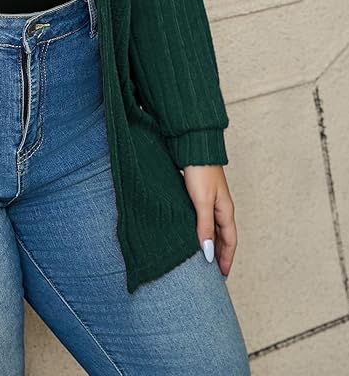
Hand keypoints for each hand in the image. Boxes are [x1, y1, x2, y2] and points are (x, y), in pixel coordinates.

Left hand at [181, 164, 236, 279]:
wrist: (193, 146)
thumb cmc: (200, 171)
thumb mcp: (202, 202)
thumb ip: (205, 227)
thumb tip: (208, 253)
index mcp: (225, 211)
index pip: (230, 242)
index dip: (227, 259)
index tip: (222, 276)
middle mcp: (221, 207)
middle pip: (223, 237)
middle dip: (220, 255)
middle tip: (213, 274)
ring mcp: (211, 201)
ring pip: (214, 229)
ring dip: (211, 244)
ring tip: (204, 259)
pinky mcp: (200, 194)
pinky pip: (205, 219)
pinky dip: (203, 231)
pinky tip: (194, 235)